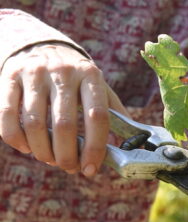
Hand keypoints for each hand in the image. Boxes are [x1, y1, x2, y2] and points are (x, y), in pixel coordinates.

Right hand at [0, 42, 125, 175]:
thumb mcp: (100, 88)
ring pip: (34, 123)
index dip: (95, 148)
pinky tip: (27, 148)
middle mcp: (63, 72)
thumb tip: (135, 144)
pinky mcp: (9, 76)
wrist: (43, 45)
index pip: (97, 118)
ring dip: (43, 151)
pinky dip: (16, 139)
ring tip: (50, 159)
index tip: (91, 169)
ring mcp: (34, 73)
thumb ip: (116, 113)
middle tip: (69, 168)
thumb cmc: (79, 78)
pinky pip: (7, 115)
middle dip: (67, 156)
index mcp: (91, 76)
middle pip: (64, 125)